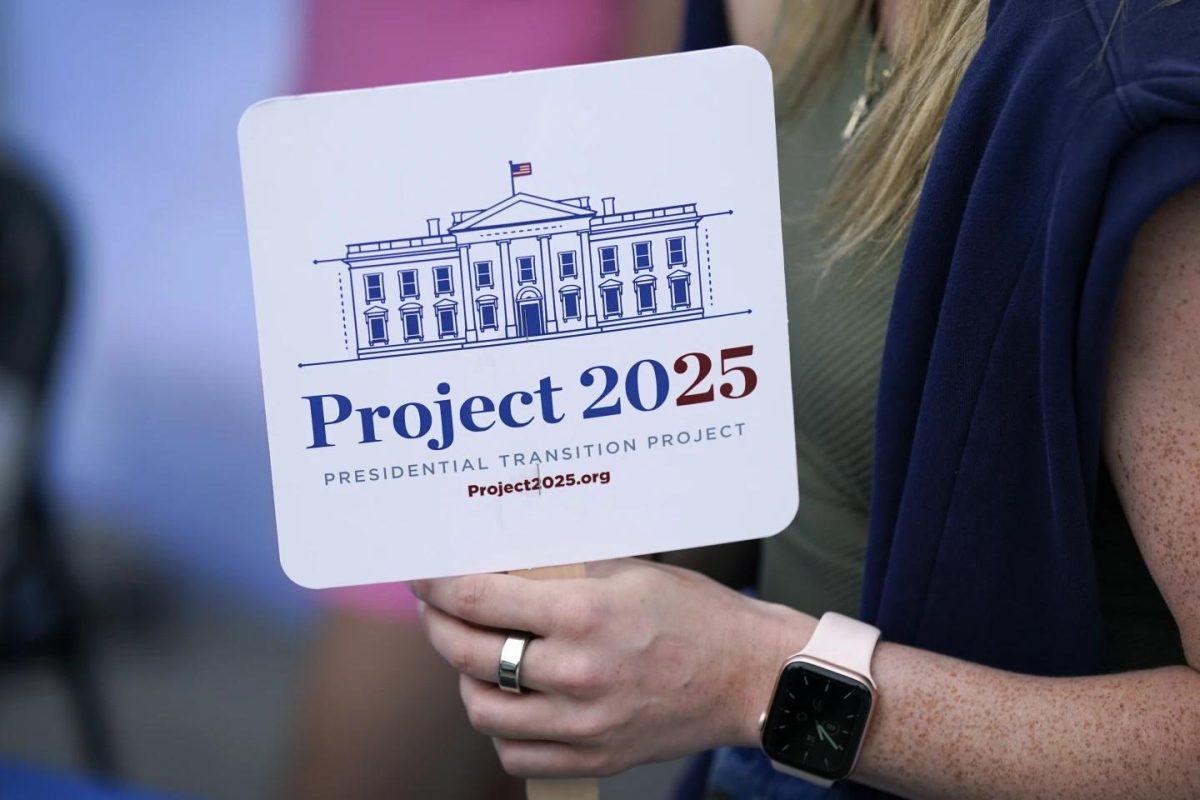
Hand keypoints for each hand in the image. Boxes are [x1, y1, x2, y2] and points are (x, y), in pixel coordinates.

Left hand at [410, 559, 814, 777]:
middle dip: (439, 625)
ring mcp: (584, 724)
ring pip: (483, 709)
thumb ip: (561, 571)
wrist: (749, 675)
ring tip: (475, 654)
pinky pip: (516, 754)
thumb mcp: (628, 570)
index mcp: (585, 614)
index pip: (479, 599)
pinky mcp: (594, 759)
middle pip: (470, 654)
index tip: (420, 573)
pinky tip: (510, 699)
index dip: (436, 584)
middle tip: (436, 608)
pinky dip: (501, 727)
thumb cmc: (695, 612)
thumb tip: (500, 559)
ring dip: (466, 678)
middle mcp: (577, 673)